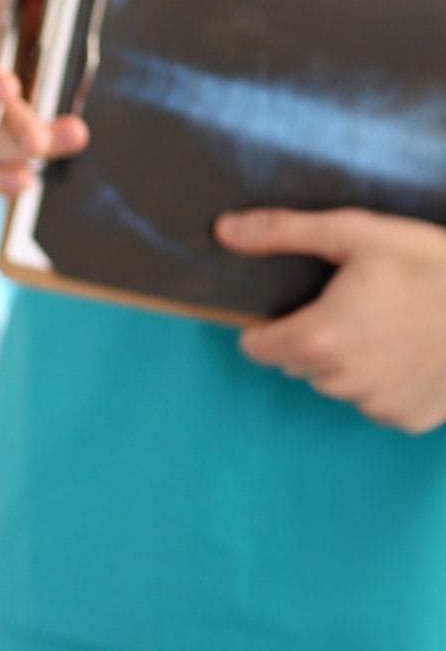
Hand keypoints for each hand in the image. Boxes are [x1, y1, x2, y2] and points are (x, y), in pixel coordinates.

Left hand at [218, 208, 445, 432]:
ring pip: (336, 383)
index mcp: (319, 338)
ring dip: (349, 361)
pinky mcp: (409, 419)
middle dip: (312, 339)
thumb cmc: (434, 268)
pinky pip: (376, 401)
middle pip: (297, 364)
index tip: (299, 309)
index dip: (271, 326)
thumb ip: (284, 233)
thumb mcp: (357, 233)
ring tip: (390, 326)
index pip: (257, 348)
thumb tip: (225, 231)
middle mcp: (342, 380)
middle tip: (357, 307)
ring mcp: (377, 404)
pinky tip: (412, 352)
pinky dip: (386, 381)